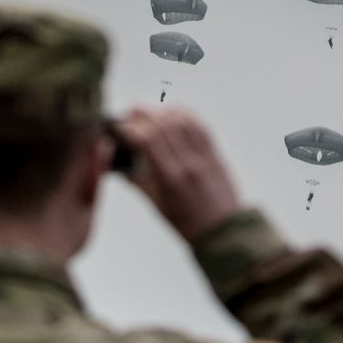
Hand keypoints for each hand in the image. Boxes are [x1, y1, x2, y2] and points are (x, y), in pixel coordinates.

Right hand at [116, 107, 243, 239]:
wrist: (223, 231)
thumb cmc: (186, 222)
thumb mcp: (157, 205)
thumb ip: (138, 181)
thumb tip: (119, 165)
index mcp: (170, 178)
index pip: (148, 139)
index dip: (131, 128)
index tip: (121, 127)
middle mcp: (188, 163)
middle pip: (163, 124)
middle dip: (143, 114)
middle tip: (130, 114)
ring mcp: (204, 157)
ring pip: (183, 120)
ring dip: (163, 111)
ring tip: (150, 114)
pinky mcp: (216, 154)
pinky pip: (200, 126)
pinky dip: (184, 115)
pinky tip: (173, 114)